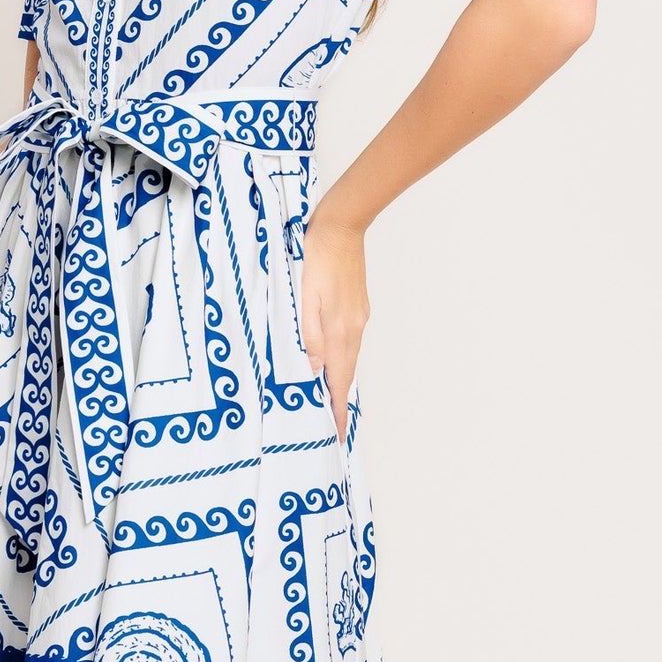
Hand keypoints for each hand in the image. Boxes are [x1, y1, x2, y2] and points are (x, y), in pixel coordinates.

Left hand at [299, 204, 370, 443]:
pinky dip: (340, 357)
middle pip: (346, 373)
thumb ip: (308, 334)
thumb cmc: (315, 257)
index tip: (336, 435)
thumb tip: (315, 368)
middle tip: (331, 425)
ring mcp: (358, 316)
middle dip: (338, 401)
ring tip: (328, 398)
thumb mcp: (303, 297)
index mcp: (339, 330)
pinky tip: (330, 359)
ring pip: (348, 357)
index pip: (339, 381)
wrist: (340, 226)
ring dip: (338, 379)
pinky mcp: (357, 306)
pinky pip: (348, 340)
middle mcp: (353, 328)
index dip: (337, 410)